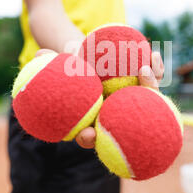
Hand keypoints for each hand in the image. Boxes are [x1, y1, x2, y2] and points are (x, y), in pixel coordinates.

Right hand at [34, 49, 163, 148]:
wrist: (94, 56)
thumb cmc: (75, 65)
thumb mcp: (62, 64)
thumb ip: (51, 61)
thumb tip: (38, 54)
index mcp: (94, 117)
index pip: (90, 135)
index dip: (88, 138)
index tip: (87, 135)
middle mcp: (116, 111)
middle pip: (125, 123)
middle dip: (129, 122)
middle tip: (129, 111)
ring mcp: (132, 99)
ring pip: (145, 100)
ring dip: (149, 86)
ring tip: (144, 71)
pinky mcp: (143, 84)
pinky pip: (150, 77)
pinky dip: (153, 68)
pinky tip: (154, 54)